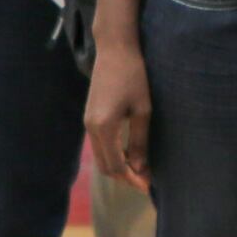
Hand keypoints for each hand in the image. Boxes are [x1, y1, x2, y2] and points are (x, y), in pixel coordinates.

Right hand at [82, 0, 150, 187]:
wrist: (114, 49)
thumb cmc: (134, 76)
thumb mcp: (142, 110)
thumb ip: (140, 141)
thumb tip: (141, 169)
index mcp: (104, 127)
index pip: (116, 165)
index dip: (132, 179)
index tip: (148, 187)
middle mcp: (91, 128)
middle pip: (105, 166)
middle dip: (124, 177)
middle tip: (145, 181)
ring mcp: (87, 122)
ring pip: (101, 157)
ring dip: (118, 167)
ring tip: (140, 169)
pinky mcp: (89, 117)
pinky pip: (99, 145)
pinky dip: (113, 154)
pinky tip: (129, 153)